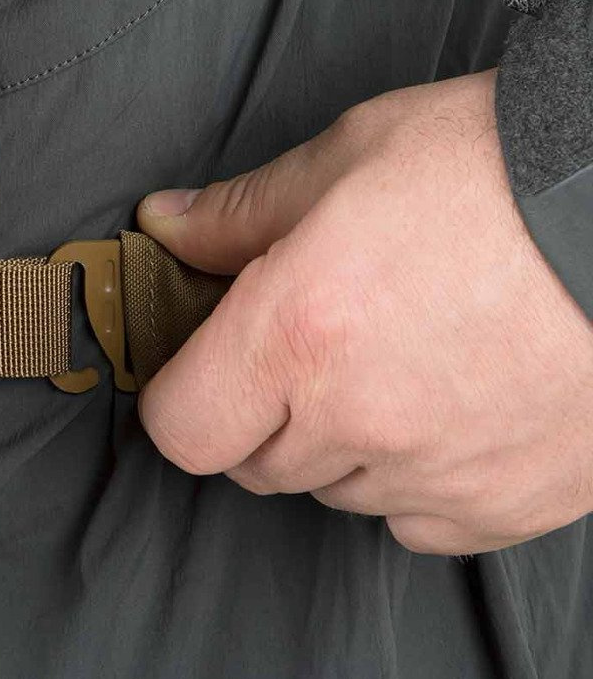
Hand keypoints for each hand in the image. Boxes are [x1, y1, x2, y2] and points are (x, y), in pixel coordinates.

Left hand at [135, 70, 592, 554]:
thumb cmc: (493, 166)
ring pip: (337, 492)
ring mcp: (441, 474)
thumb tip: (167, 227)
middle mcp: (361, 420)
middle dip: (258, 408)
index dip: (179, 394)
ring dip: (337, 441)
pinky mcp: (511, 504)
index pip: (183, 428)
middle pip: (255, 463)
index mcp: (299, 331)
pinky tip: (441, 404)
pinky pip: (420, 522)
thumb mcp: (345, 155)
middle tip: (304, 340)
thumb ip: (239, 211)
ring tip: (389, 357)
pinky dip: (413, 479)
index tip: (200, 363)